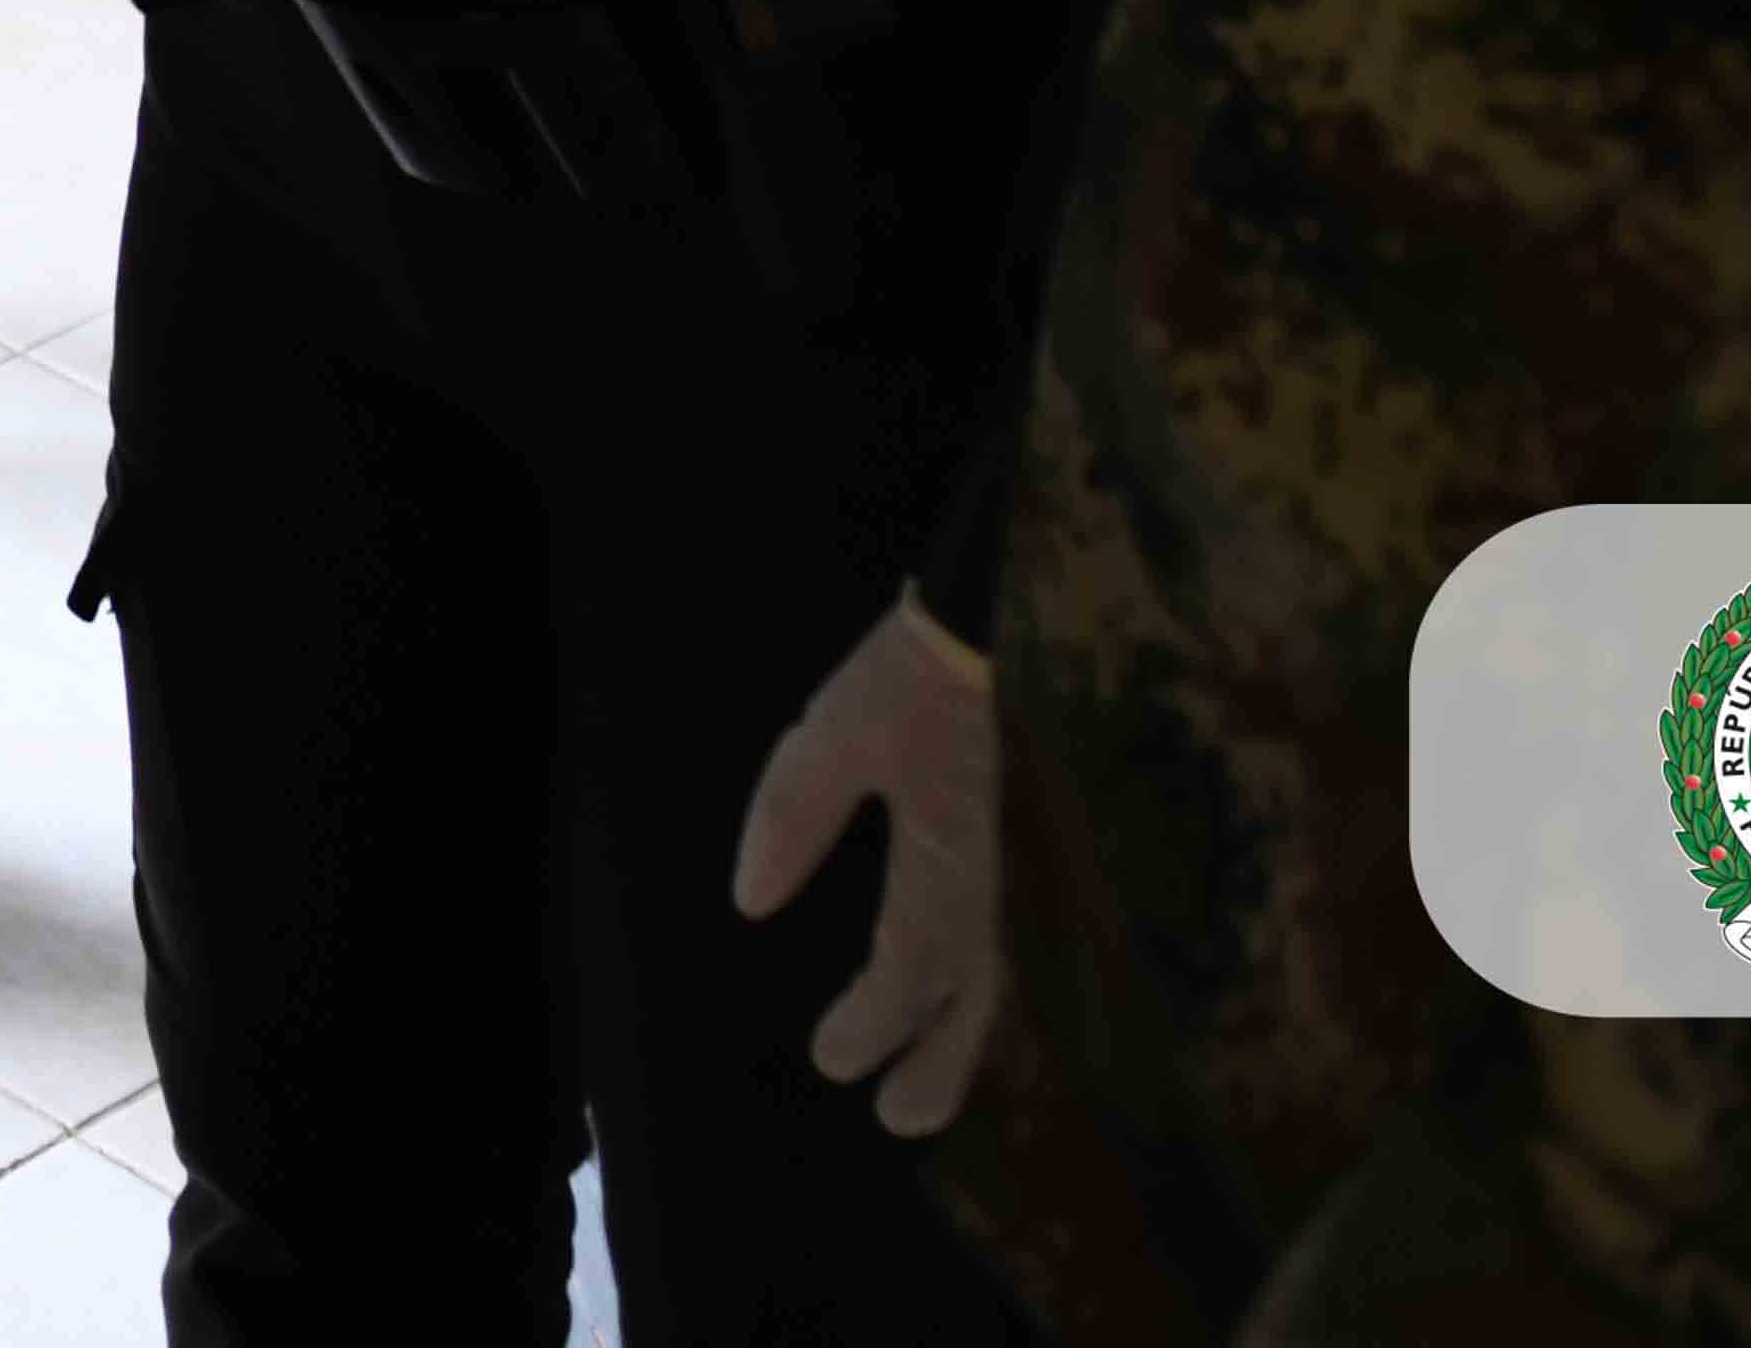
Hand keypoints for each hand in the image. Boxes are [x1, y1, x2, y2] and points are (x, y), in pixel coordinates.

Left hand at [726, 596, 1002, 1136]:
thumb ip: (794, 813)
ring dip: (956, 1040)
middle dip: (938, 1062)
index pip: (913, 961)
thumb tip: (753, 902)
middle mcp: (982, 877)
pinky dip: (965, 996)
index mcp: (947, 855)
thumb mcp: (834, 731)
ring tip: (920, 1098)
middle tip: (899, 1121)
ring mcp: (997, 868)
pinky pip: (984, 943)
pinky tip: (938, 1013)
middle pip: (970, 994)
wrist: (978, 630)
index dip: (876, 1019)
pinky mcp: (993, 851)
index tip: (832, 1060)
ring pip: (986, 976)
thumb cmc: (903, 679)